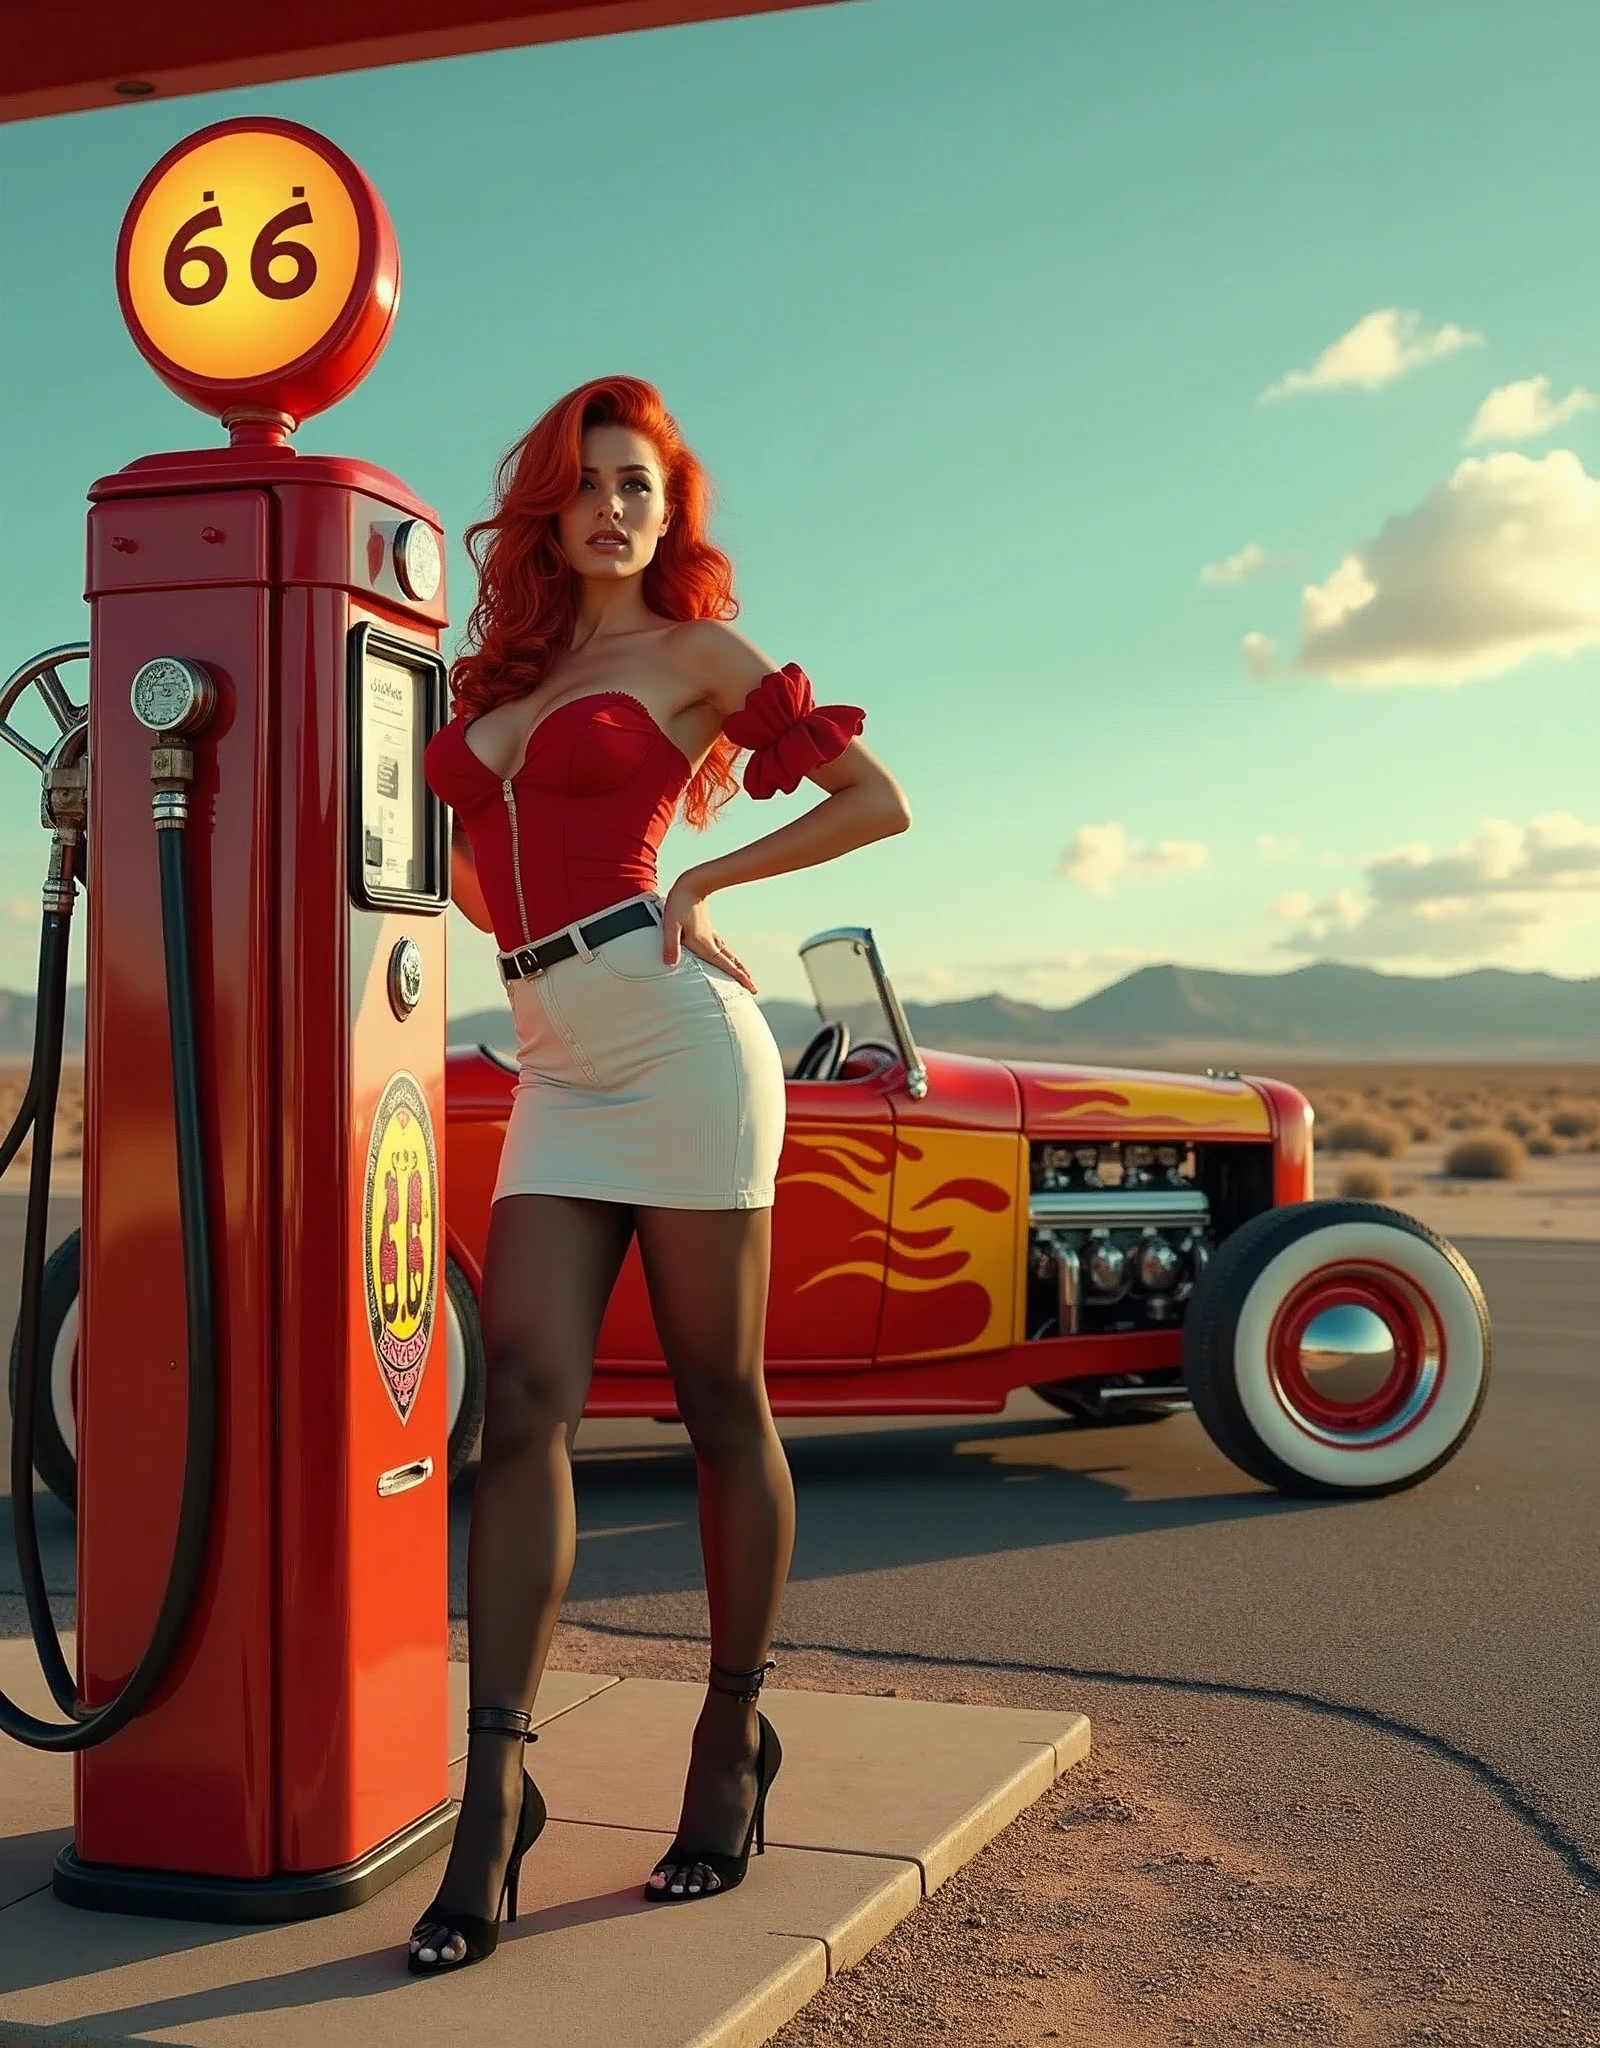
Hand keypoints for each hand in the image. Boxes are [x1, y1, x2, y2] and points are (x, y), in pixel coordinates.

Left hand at [660, 873, 756, 992]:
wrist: (691, 884)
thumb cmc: (679, 904)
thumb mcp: (671, 925)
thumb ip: (671, 944)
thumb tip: (670, 964)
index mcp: (705, 944)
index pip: (726, 965)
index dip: (739, 978)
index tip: (752, 989)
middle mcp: (711, 941)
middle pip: (731, 962)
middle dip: (742, 976)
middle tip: (753, 989)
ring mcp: (710, 934)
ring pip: (728, 954)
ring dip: (737, 966)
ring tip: (744, 974)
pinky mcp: (706, 928)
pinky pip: (721, 946)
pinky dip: (727, 955)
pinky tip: (725, 954)